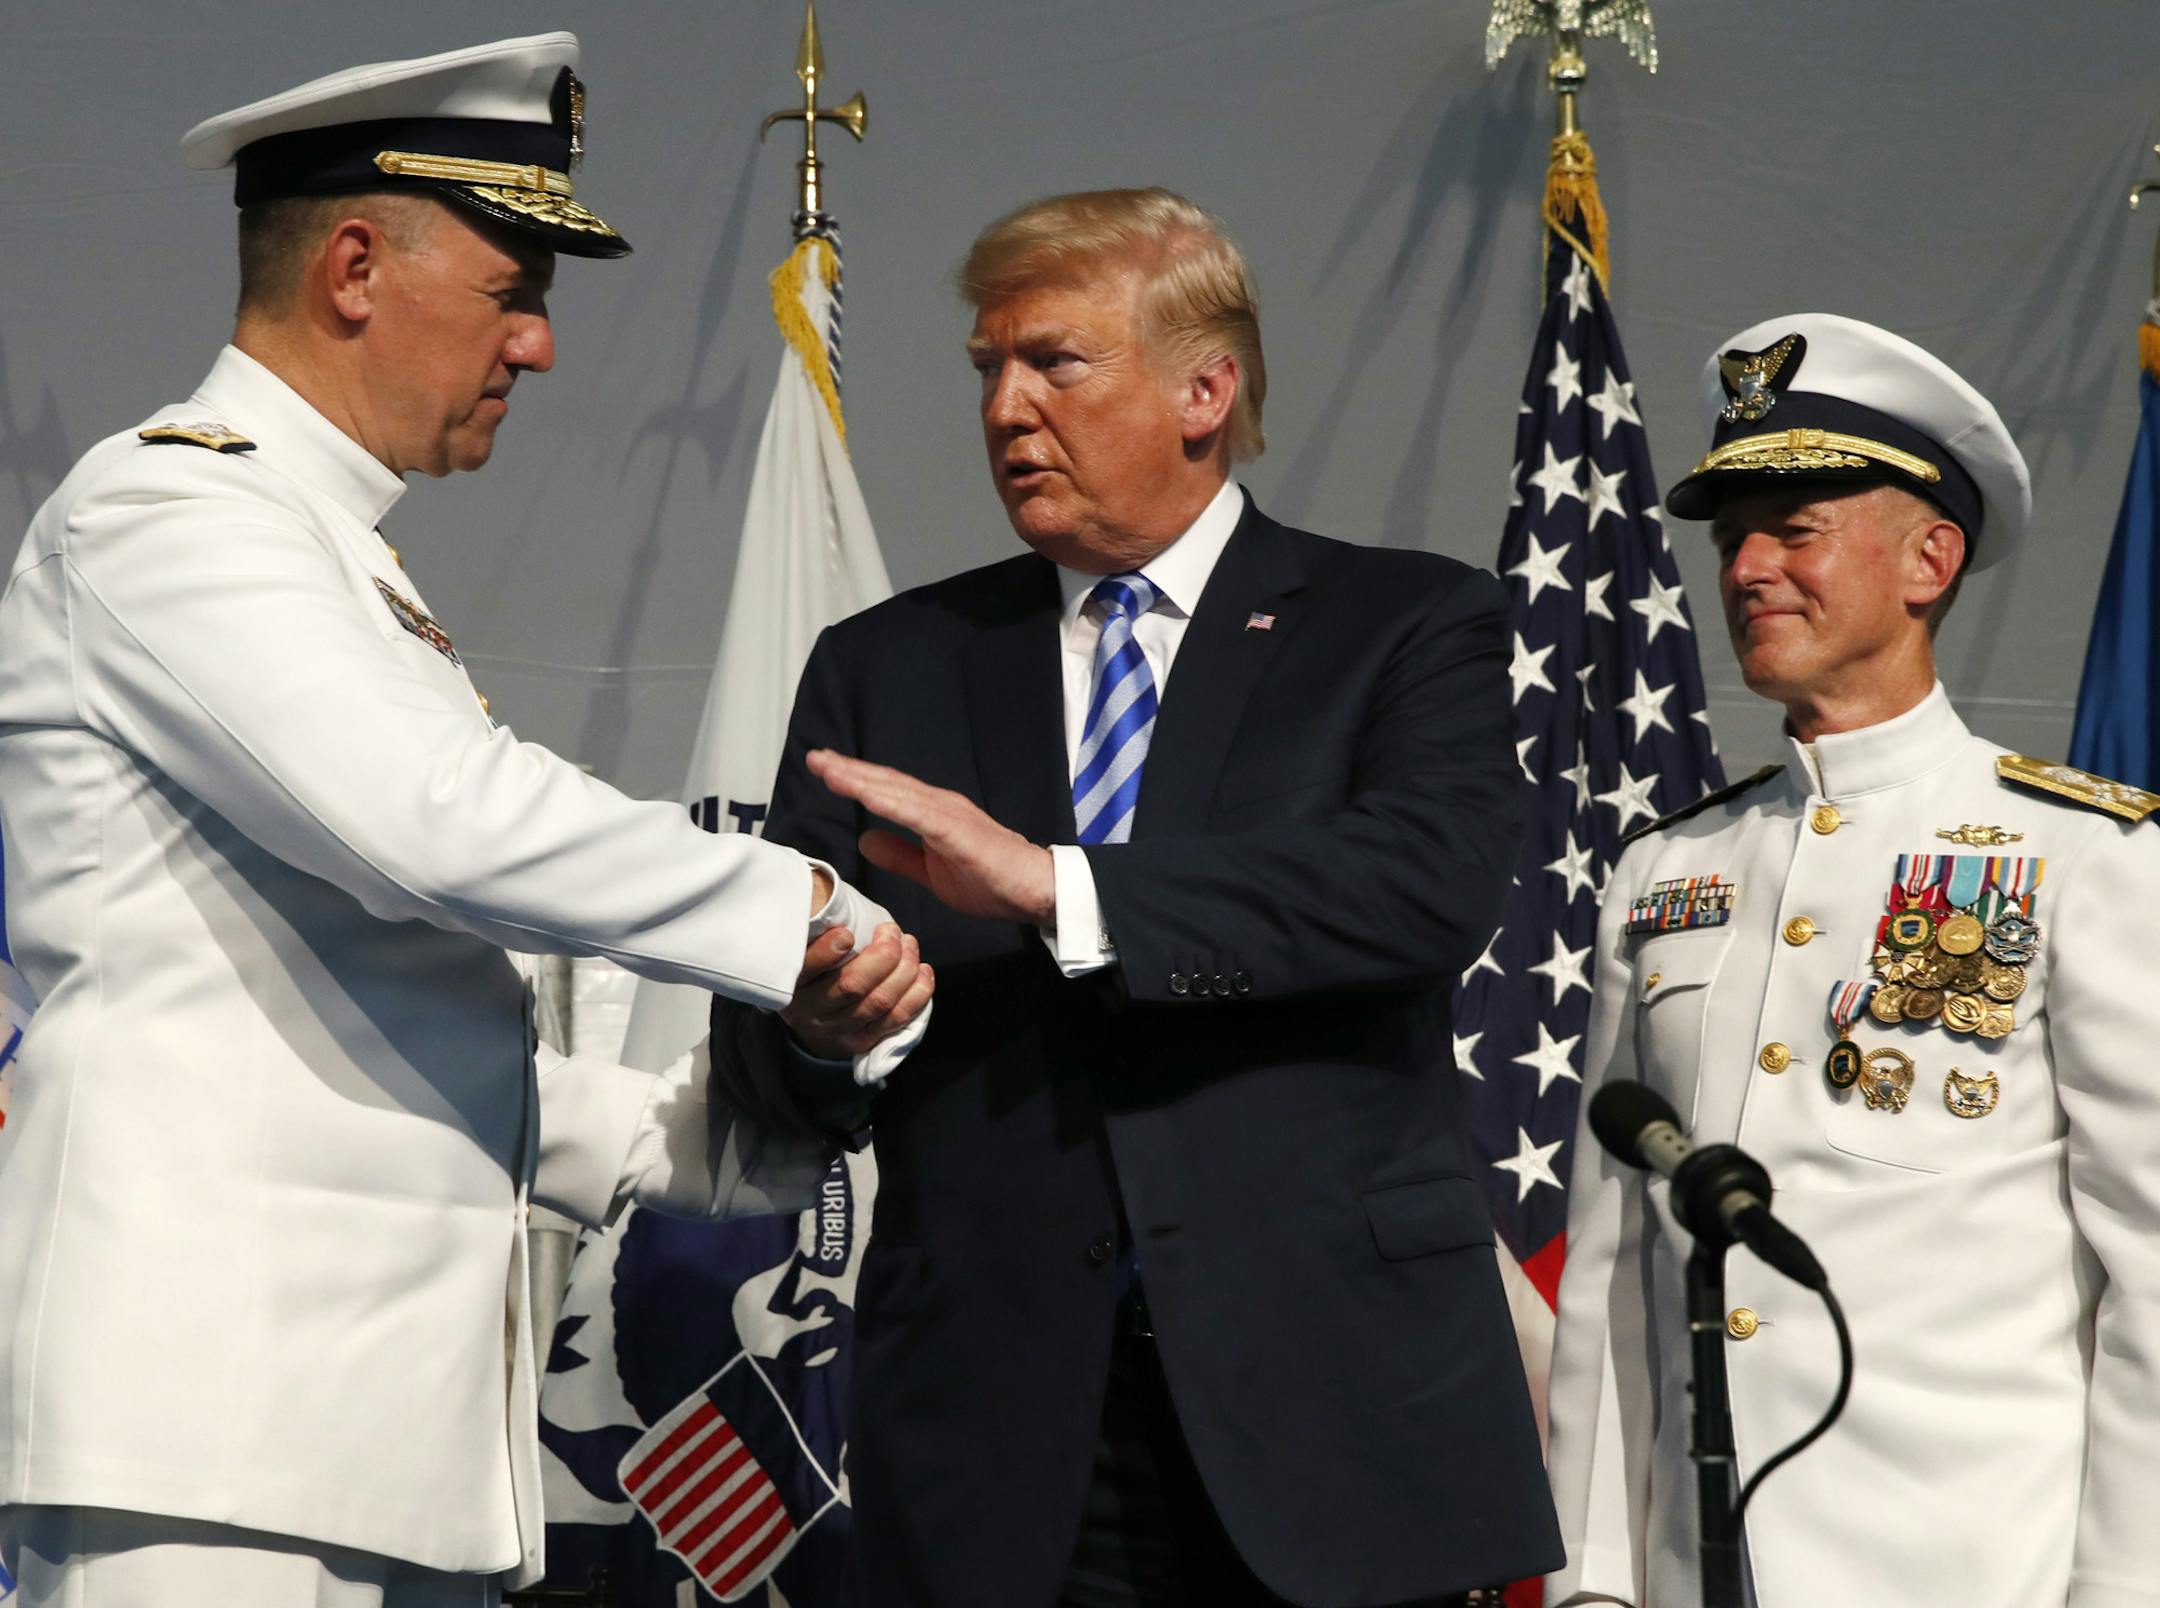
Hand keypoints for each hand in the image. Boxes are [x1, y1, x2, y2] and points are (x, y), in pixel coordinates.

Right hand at [781, 921, 933, 1060]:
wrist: (811, 1015)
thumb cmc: (814, 964)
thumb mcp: (804, 944)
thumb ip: (816, 923)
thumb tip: (829, 891)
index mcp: (791, 983)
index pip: (808, 969)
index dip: (828, 952)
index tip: (847, 933)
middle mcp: (810, 1012)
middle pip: (853, 985)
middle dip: (884, 954)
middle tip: (893, 932)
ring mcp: (837, 1030)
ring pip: (879, 1002)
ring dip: (904, 969)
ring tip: (910, 945)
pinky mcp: (861, 1041)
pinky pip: (896, 1020)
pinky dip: (917, 994)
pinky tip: (923, 972)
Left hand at [806, 750, 1056, 923]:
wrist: (1036, 890)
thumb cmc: (992, 881)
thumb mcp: (932, 872)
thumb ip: (900, 856)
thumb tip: (867, 840)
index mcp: (933, 814)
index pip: (887, 792)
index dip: (854, 779)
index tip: (824, 769)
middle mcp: (939, 805)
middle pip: (886, 782)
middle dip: (848, 770)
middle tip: (815, 757)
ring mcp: (950, 814)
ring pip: (897, 791)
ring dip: (861, 778)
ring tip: (829, 768)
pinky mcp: (959, 830)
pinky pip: (917, 814)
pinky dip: (888, 801)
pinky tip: (865, 794)